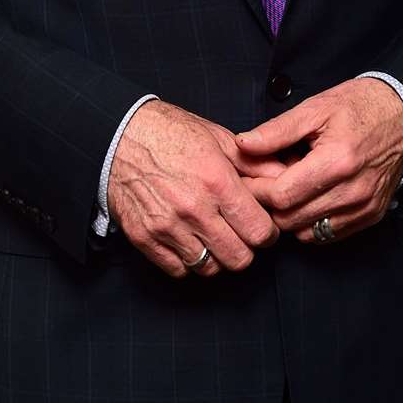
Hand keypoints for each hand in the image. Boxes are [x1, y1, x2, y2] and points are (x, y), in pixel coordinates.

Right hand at [107, 100, 285, 278]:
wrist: (118, 135)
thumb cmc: (168, 132)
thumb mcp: (217, 138)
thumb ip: (254, 163)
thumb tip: (284, 176)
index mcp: (216, 181)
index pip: (259, 232)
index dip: (267, 233)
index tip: (261, 227)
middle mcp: (193, 208)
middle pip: (239, 258)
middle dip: (245, 248)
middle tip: (239, 234)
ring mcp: (167, 226)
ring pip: (209, 268)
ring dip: (217, 257)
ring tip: (213, 236)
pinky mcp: (144, 238)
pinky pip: (178, 270)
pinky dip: (187, 261)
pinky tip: (189, 240)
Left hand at [235, 78, 402, 243]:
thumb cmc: (358, 107)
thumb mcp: (314, 108)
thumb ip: (276, 131)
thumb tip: (243, 145)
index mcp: (337, 161)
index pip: (282, 195)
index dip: (256, 190)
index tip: (246, 178)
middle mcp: (353, 191)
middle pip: (291, 218)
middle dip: (269, 204)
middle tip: (263, 182)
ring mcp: (364, 208)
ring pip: (306, 232)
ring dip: (289, 215)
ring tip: (288, 187)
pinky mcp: (370, 216)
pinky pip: (327, 234)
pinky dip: (310, 222)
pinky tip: (308, 196)